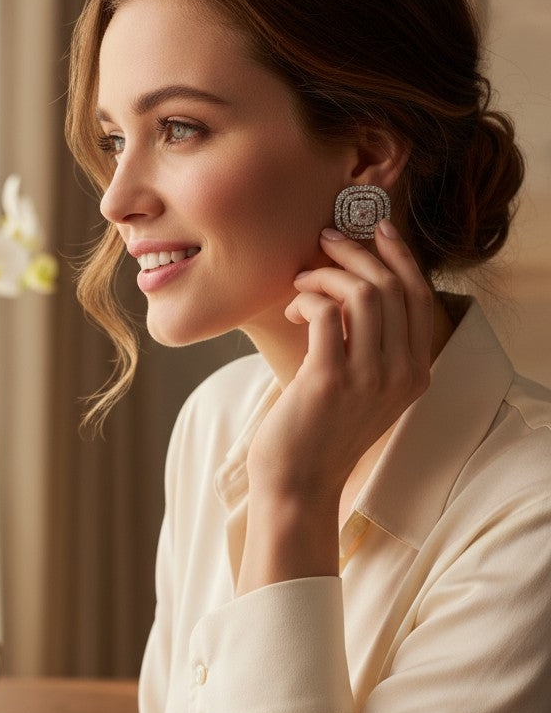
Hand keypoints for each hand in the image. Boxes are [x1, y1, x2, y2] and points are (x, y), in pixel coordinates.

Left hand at [248, 220, 433, 505]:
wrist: (297, 483)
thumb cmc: (320, 430)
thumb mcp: (362, 388)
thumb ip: (371, 344)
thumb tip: (353, 282)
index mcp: (416, 374)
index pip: (420, 298)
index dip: (401, 256)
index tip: (377, 229)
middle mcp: (402, 374)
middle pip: (392, 287)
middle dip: (356, 253)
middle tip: (325, 241)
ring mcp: (369, 378)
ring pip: (362, 293)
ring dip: (327, 273)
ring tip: (302, 281)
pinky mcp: (330, 379)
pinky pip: (325, 311)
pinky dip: (307, 298)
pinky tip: (291, 311)